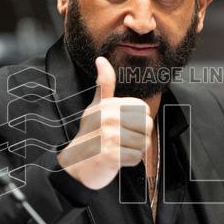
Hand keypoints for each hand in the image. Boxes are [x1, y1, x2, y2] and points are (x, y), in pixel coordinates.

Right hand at [57, 56, 152, 189]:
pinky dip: (129, 162)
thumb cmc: (90, 134)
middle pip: (147, 126)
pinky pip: (136, 158)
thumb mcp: (96, 106)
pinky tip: (116, 159)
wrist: (76, 164)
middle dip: (138, 136)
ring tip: (117, 149)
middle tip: (121, 140)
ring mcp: (109, 136)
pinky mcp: (111, 155)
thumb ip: (104, 84)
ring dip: (134, 150)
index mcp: (109, 105)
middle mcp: (108, 118)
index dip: (138, 120)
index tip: (122, 126)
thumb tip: (101, 59)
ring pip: (143, 144)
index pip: (145, 110)